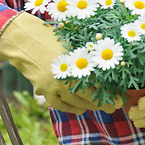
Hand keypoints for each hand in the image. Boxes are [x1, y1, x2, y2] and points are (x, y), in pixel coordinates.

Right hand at [0, 12, 121, 113]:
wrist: (24, 39)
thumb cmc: (51, 36)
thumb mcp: (72, 41)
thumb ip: (87, 54)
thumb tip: (106, 63)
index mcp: (75, 61)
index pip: (98, 81)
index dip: (110, 92)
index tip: (120, 99)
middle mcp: (66, 74)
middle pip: (89, 95)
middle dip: (103, 103)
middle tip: (114, 107)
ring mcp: (53, 84)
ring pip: (75, 102)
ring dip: (88, 106)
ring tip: (98, 106)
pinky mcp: (43, 89)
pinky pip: (59, 104)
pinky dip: (70, 108)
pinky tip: (79, 109)